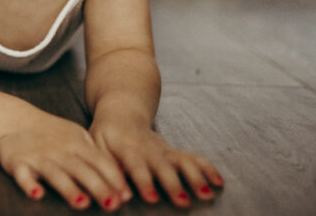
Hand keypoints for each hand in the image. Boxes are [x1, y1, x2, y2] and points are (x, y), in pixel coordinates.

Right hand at [0, 115, 130, 210]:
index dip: (113, 178)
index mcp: (75, 143)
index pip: (98, 161)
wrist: (14, 119)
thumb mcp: (76, 136)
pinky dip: (28, 184)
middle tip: (112, 205)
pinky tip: (37, 194)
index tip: (126, 196)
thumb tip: (121, 180)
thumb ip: (95, 155)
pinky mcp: (17, 163)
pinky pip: (23, 175)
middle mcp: (58, 150)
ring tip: (82, 204)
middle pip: (80, 169)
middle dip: (97, 186)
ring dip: (68, 188)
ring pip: (54, 173)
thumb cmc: (51, 134)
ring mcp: (38, 156)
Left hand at [90, 120, 223, 206]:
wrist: (121, 114)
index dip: (143, 180)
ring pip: (182, 160)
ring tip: (207, 195)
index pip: (136, 164)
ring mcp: (164, 149)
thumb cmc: (104, 136)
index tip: (151, 198)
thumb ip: (105, 171)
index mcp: (126, 147)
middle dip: (173, 184)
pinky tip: (219, 182)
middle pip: (163, 165)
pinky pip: (193, 158)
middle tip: (183, 202)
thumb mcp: (96, 148)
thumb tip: (117, 196)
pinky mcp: (173, 152)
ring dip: (195, 177)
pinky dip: (207, 168)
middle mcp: (148, 148)